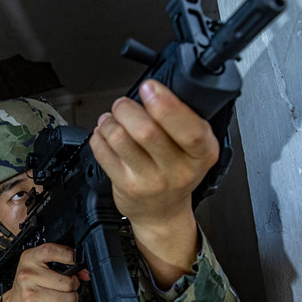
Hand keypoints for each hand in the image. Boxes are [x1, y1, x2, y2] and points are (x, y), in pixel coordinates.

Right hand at [0, 243, 86, 301]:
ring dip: (72, 300)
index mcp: (29, 259)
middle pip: (67, 282)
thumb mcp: (38, 267)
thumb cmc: (28, 285)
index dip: (68, 256)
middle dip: (74, 286)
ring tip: (65, 298)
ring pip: (69, 299)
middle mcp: (28, 276)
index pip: (51, 251)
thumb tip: (85, 273)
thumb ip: (62, 265)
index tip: (76, 261)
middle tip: (68, 287)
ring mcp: (30, 295)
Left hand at [89, 80, 217, 284]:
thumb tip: (155, 89)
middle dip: (128, 108)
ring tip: (112, 119)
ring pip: (121, 139)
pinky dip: (99, 136)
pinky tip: (104, 134)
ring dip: (111, 121)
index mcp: (202, 153)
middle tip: (124, 104)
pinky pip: (104, 153)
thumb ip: (183, 120)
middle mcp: (178, 170)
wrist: (162, 212)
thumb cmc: (176, 172)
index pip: (190, 130)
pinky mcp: (127, 186)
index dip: (166, 105)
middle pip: (147, 131)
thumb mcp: (194, 148)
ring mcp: (151, 181)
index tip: (150, 88)